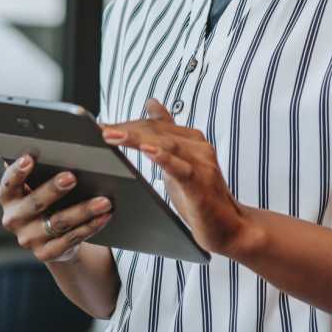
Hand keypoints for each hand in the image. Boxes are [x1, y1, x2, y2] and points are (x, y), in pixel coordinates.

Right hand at [0, 156, 112, 262]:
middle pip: (34, 203)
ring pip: (58, 222)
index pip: (9, 183)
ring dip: (83, 210)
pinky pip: (71, 239)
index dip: (17, 172)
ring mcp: (29, 238)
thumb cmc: (50, 195)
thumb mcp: (42, 181)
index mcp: (9, 196)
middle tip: (72, 177)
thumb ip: (46, 164)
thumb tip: (60, 138)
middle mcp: (14, 219)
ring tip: (104, 200)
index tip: (30, 158)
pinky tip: (105, 215)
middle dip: (53, 189)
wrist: (53, 235)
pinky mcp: (46, 253)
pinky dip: (91, 226)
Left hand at [102, 99, 248, 254]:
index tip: (100, 126)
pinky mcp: (201, 185)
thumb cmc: (201, 196)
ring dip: (137, 139)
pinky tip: (148, 151)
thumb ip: (166, 136)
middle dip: (127, 130)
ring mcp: (202, 164)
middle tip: (102, 130)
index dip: (128, 123)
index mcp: (191, 139)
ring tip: (114, 136)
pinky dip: (164, 158)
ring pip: (166, 145)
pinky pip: (181, 168)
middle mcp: (198, 146)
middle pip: (158, 131)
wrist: (231, 228)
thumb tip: (152, 103)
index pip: (155, 125)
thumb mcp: (178, 163)